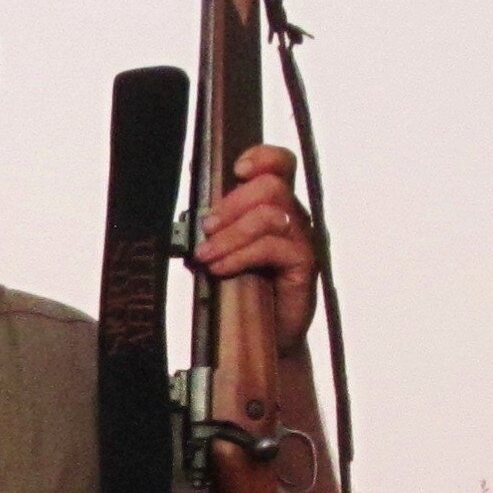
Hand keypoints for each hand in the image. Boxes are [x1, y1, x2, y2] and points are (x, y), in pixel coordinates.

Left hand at [192, 144, 319, 345]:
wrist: (267, 335)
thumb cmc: (246, 289)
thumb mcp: (225, 250)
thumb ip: (216, 228)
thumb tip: (188, 219)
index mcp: (276, 204)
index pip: (280, 164)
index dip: (262, 157)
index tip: (236, 169)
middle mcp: (294, 216)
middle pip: (272, 186)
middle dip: (232, 204)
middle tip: (206, 228)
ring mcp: (302, 239)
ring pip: (270, 215)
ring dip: (231, 234)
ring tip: (207, 254)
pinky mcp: (304, 264)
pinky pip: (272, 247)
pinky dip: (240, 255)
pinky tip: (221, 268)